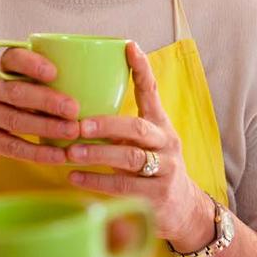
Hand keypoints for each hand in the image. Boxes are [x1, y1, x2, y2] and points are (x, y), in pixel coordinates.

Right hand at [0, 48, 80, 168]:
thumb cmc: (5, 102)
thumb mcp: (14, 83)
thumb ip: (41, 78)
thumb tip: (95, 77)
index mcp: (0, 69)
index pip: (12, 58)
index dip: (32, 64)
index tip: (54, 72)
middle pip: (17, 92)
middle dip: (48, 100)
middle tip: (74, 108)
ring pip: (17, 120)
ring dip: (47, 126)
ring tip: (73, 131)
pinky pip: (14, 147)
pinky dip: (38, 152)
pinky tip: (58, 156)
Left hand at [66, 42, 215, 250]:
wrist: (184, 209)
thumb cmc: (154, 168)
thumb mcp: (145, 142)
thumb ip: (122, 127)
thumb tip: (78, 106)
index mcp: (161, 124)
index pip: (153, 91)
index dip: (142, 69)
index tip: (129, 46)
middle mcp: (166, 144)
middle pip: (138, 129)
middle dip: (107, 125)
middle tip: (79, 125)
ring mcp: (165, 171)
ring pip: (131, 159)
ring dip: (98, 155)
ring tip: (71, 152)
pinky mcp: (157, 197)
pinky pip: (124, 188)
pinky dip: (96, 182)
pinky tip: (74, 178)